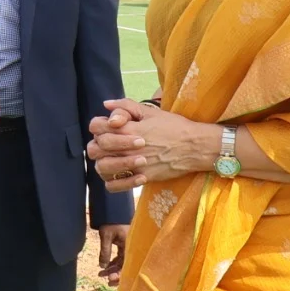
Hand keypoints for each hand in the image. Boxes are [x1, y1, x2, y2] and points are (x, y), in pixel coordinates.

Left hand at [88, 99, 217, 190]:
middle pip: (95, 148)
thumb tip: (106, 105)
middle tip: (109, 143)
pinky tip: (121, 174)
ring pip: (102, 168)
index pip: (96, 126)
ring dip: (104, 162)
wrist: (193, 146)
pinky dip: (113, 181)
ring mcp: (133, 164)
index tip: (108, 127)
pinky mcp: (141, 177)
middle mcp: (127, 147)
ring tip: (113, 158)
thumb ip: (126, 106)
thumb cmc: (173, 126)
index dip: (98, 126)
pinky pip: (114, 185)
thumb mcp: (150, 111)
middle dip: (99, 144)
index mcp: (128, 128)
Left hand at [95, 224, 129, 279]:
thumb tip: (103, 267)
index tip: (109, 279)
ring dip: (113, 269)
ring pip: (122, 263)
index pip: (126, 265)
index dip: (118, 274)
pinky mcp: (125, 246)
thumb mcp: (106, 236)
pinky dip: (113, 263)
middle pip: (126, 267)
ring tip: (101, 274)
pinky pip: (121, 258)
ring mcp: (128, 247)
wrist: (114, 209)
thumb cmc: (111, 221)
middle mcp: (131, 249)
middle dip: (116, 275)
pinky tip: (105, 267)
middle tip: (106, 281)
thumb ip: (105, 251)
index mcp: (129, 247)